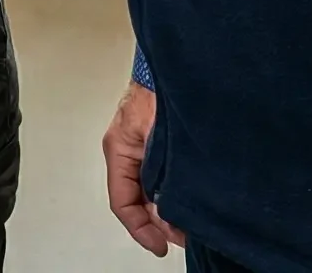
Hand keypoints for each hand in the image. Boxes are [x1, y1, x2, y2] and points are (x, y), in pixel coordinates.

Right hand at [104, 82, 183, 256]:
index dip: (141, 229)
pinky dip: (174, 193)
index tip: (161, 246)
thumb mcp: (157, 136)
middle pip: (138, 200)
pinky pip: (161, 177)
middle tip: (184, 237)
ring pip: (151, 191)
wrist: (178, 65)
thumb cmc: (161, 87)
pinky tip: (191, 200)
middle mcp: (128, 151)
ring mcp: (143, 148)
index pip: (123, 201)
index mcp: (120, 149)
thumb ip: (159, 170)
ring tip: (190, 222)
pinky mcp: (159, 144)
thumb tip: (167, 206)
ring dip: (168, 209)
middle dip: (159, 223)